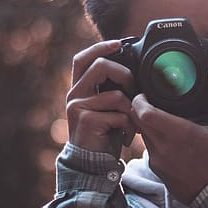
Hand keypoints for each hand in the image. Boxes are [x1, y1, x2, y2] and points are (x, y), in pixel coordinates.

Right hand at [66, 40, 136, 156]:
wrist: (91, 164)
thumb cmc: (102, 135)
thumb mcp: (106, 108)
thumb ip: (110, 90)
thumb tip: (131, 72)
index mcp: (78, 89)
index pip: (82, 59)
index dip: (99, 47)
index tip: (118, 44)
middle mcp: (74, 95)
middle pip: (100, 67)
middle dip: (124, 75)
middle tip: (134, 90)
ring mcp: (78, 108)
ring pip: (115, 95)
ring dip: (131, 110)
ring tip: (131, 124)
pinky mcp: (87, 121)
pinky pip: (118, 114)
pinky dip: (129, 126)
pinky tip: (126, 136)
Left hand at [131, 71, 207, 202]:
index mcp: (179, 133)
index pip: (144, 113)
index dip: (140, 100)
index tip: (145, 93)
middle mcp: (163, 146)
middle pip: (137, 120)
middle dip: (140, 108)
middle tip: (150, 100)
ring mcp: (157, 159)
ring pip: (140, 133)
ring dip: (145, 123)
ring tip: (158, 115)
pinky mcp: (155, 168)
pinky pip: (147, 146)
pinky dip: (151, 138)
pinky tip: (165, 135)